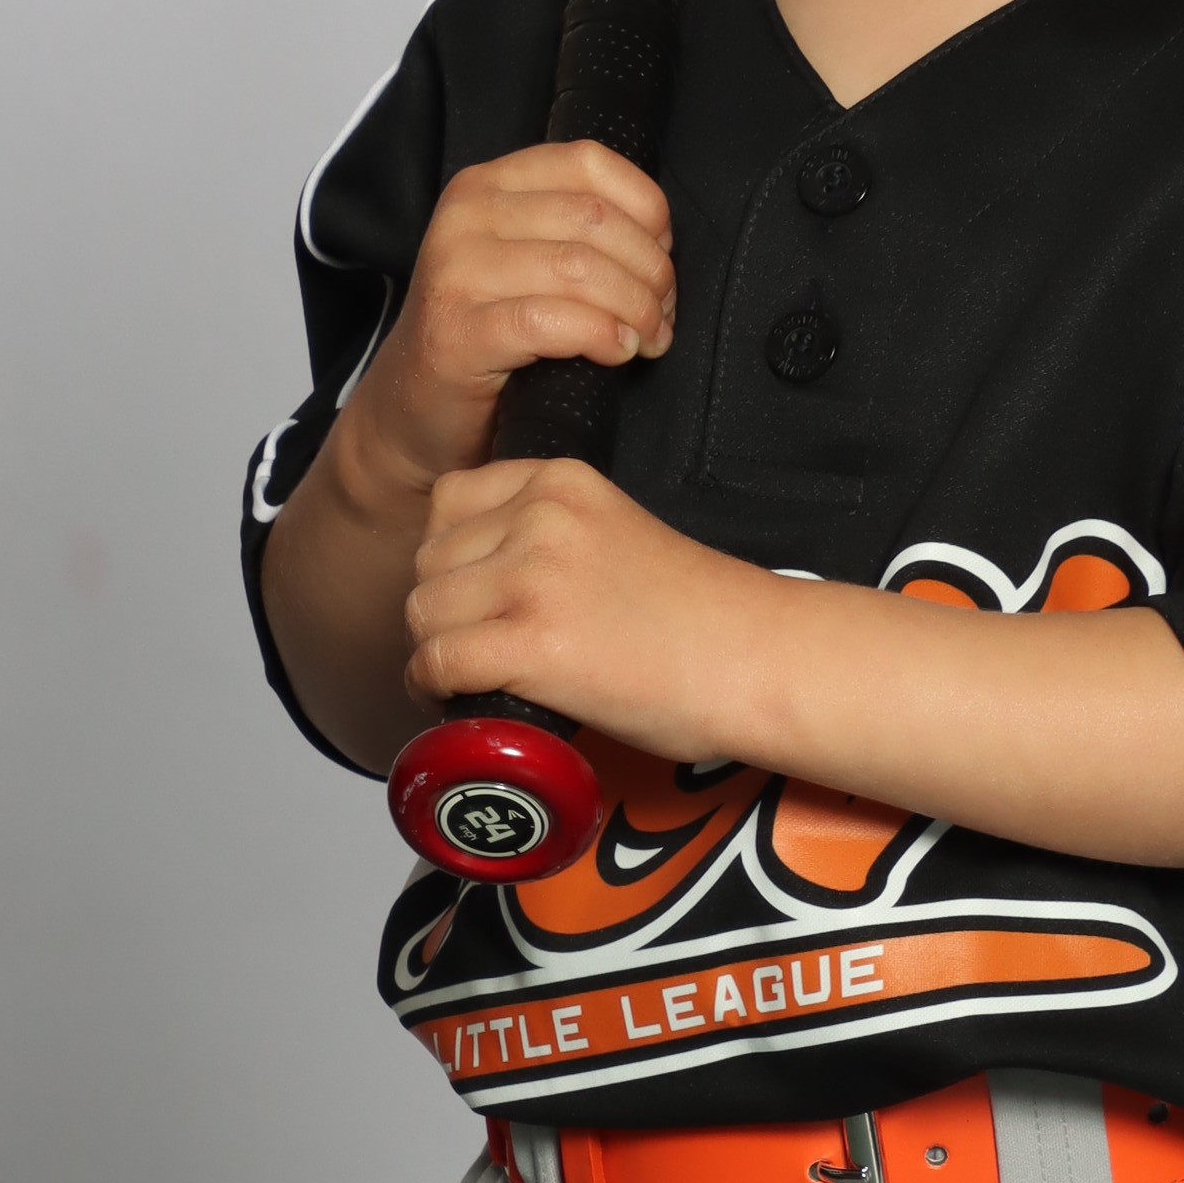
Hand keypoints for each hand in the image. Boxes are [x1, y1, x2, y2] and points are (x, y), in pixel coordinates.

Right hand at [335, 143, 674, 514]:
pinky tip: (616, 351)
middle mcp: (466, 216)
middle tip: (661, 312)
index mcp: (487, 185)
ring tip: (647, 336)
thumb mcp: (525, 258)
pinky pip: (553, 321)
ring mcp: (456, 272)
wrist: (415, 408)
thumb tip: (660, 239)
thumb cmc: (486, 333)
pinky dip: (601, 336)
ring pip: (581, 268)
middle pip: (595, 219)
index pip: (589, 163)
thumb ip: (577, 231)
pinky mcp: (458, 331)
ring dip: (635, 308)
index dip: (646, 208)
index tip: (662, 253)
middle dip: (650, 270)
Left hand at [404, 452, 785, 762]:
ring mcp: (535, 577)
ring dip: (435, 652)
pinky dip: (435, 689)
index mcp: (562, 481)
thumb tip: (482, 581)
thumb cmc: (704, 616)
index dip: (450, 559)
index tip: (468, 595)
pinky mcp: (534, 641)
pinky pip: (438, 661)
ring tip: (470, 677)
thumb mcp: (618, 532)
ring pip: (424, 613)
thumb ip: (552, 535)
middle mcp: (541, 518)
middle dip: (441, 611)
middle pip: (429, 561)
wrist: (759, 660)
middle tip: (471, 647)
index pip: (451, 502)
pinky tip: (460, 701)